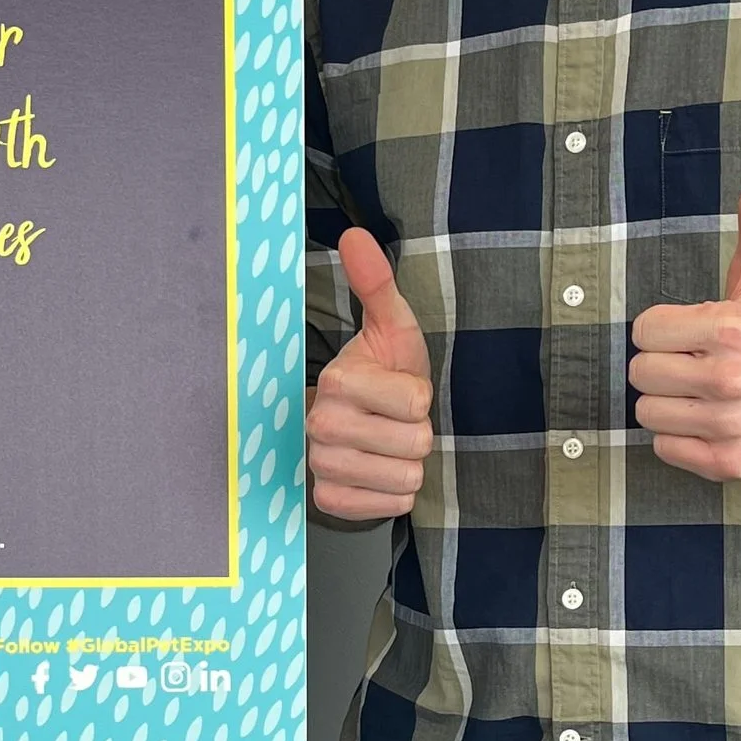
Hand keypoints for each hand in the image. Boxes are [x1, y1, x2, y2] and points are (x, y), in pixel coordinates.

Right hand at [308, 228, 432, 519]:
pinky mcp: (329, 501)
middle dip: (417, 434)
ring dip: (408, 463)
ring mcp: (323, 466)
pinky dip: (394, 493)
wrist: (355, 427)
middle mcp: (322, 425)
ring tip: (388, 445)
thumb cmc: (382, 375)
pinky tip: (379, 472)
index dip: (419, 398)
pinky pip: (392, 506)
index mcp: (338, 381)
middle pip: (414, 443)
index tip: (401, 391)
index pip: (415, 403)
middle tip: (395, 421)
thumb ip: (378, 285)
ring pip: (406, 478)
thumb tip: (354, 234)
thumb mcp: (391, 330)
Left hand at [628, 158, 740, 481]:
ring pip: (648, 412)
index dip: (663, 329)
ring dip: (669, 402)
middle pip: (640, 372)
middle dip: (664, 365)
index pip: (643, 331)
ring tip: (705, 393)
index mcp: (731, 329)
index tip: (694, 332)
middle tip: (699, 363)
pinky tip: (710, 420)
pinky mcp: (727, 463)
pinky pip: (663, 447)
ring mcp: (730, 425)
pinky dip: (680, 438)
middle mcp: (731, 380)